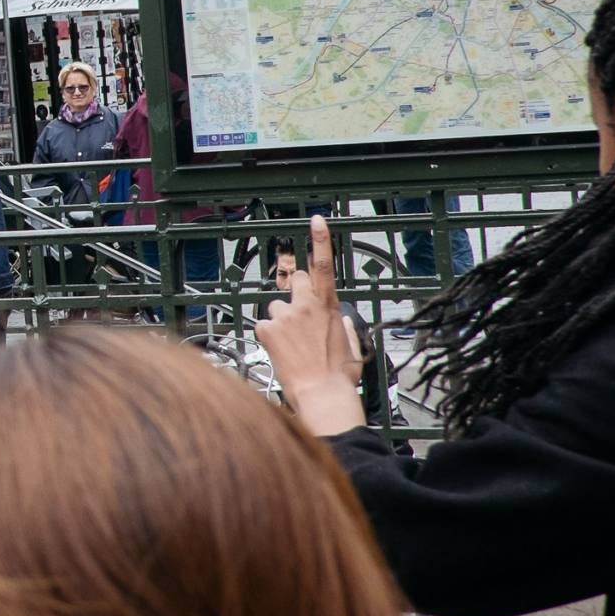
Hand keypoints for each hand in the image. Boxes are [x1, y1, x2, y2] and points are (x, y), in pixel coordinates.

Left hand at [253, 216, 365, 435]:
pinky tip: (280, 353)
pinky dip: (268, 338)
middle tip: (298, 317)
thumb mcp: (350, 346)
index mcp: (329, 307)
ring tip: (291, 347)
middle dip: (294, 292)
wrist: (322, 395)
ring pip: (276, 308)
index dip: (320, 240)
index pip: (325, 265)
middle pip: (293, 280)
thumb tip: (339, 319)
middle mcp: (306, 305)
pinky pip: (264, 326)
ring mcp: (285, 316)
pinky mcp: (268, 329)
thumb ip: (342, 326)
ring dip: (280, 321)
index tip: (315, 220)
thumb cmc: (339, 376)